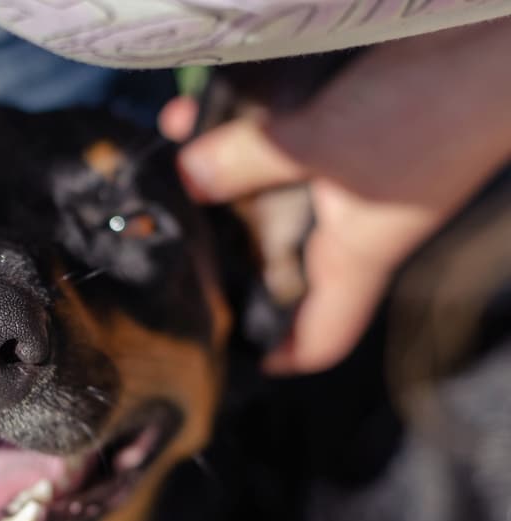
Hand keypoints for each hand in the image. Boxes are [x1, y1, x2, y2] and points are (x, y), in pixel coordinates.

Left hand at [160, 19, 510, 373]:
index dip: (283, 355)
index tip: (236, 352)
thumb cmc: (426, 111)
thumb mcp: (321, 145)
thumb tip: (186, 180)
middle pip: (273, 255)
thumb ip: (247, 163)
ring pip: (267, 189)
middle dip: (220, 240)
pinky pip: (281, 138)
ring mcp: (351, 173)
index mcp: (353, 254)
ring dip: (216, 171)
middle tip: (167, 227)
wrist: (492, 39)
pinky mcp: (350, 126)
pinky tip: (196, 107)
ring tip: (168, 151)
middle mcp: (348, 220)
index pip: (322, 334)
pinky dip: (241, 126)